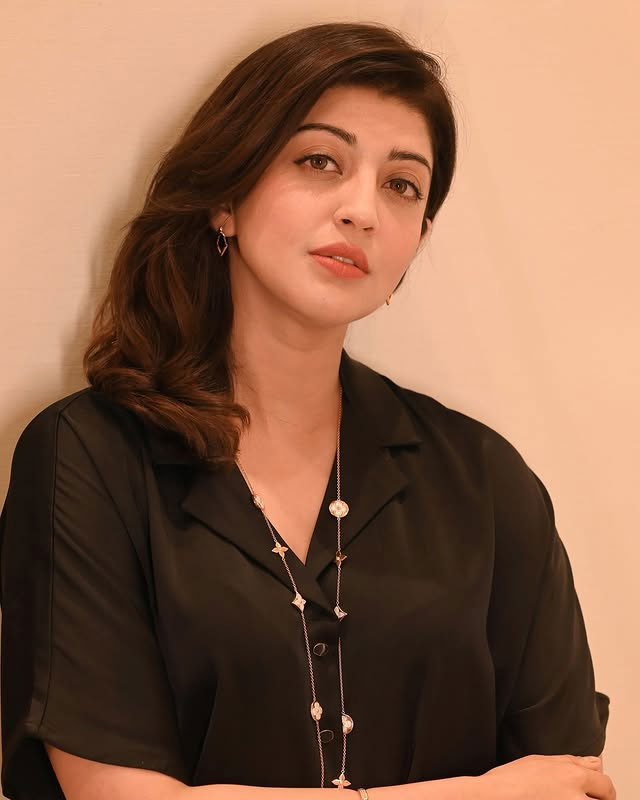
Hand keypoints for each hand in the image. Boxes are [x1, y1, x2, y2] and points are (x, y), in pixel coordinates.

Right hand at [476, 754, 615, 798]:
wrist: (493, 798)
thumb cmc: (510, 781)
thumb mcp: (540, 761)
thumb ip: (570, 761)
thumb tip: (594, 762)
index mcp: (572, 774)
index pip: (604, 783)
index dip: (602, 789)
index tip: (597, 793)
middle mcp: (576, 795)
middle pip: (605, 798)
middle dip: (599, 799)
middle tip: (581, 798)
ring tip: (564, 799)